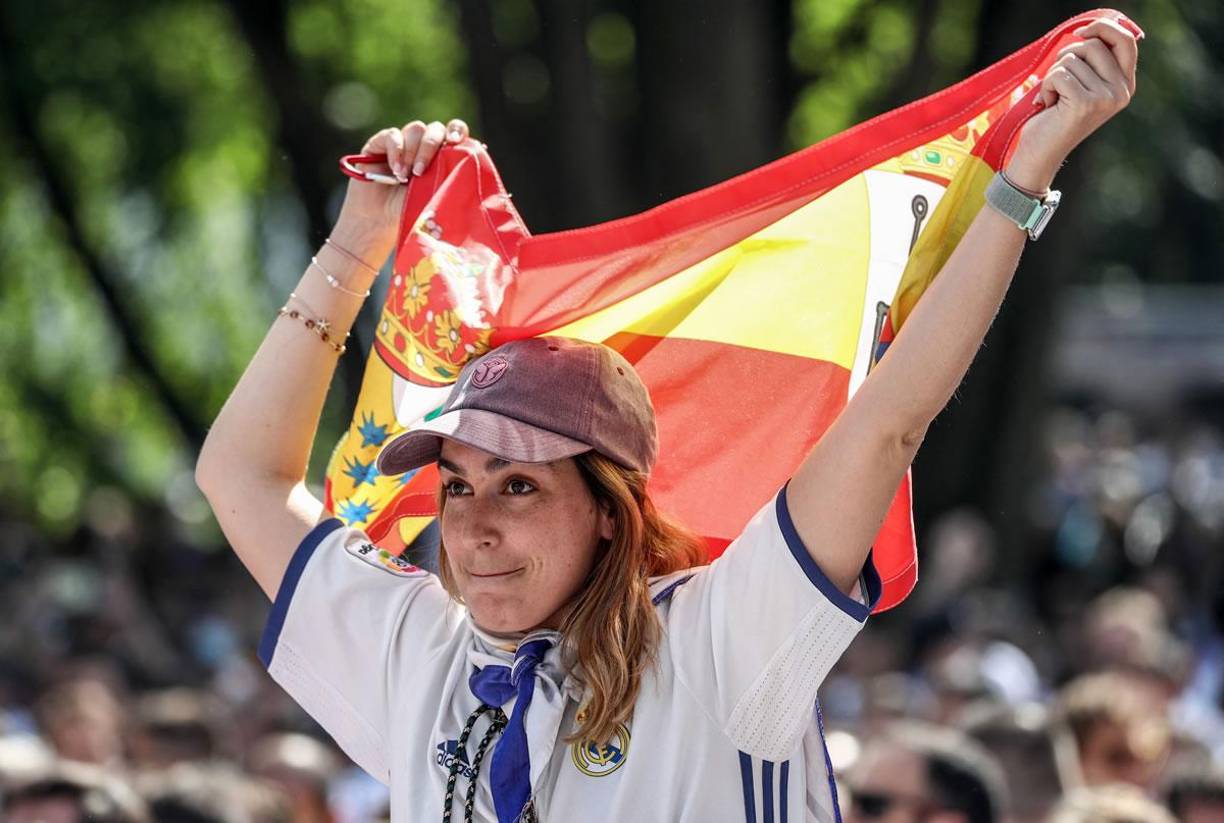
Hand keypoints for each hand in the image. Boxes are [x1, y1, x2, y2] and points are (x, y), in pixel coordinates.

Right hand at [333, 118, 471, 245]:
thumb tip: (475, 160)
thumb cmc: (412, 212)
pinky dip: (396, 151)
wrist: (380, 222)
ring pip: (416, 129)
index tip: (455, 141)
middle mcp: (423, 146)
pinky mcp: (380, 144)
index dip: (457, 130)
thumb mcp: (436, 197)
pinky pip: (392, 135)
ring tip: (405, 177)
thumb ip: (451, 178)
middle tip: (420, 172)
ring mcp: (403, 142)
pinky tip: (395, 171)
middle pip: (435, 129)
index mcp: (442, 156)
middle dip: (430, 147)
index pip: (454, 131)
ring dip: (412, 152)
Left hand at [1006, 18, 1138, 191]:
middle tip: (1057, 80)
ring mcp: (1105, 98)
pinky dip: (1045, 86)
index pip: (1126, 41)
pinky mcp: (1085, 104)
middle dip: (1067, 55)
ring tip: (1054, 97)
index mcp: (1125, 85)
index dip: (1104, 28)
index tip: (1081, 32)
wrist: (1041, 154)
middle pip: (1094, 45)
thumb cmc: (1055, 117)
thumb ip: (1092, 61)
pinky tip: (1047, 104)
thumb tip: (1089, 30)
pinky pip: (1058, 74)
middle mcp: (1121, 92)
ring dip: (1053, 75)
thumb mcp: (1081, 85)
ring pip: (1073, 59)